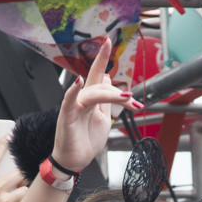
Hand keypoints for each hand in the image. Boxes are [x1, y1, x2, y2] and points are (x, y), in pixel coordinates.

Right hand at [52, 38, 140, 173]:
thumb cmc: (85, 141)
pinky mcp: (67, 117)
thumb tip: (107, 79)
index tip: (109, 40)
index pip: (97, 73)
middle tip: (134, 104)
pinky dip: (73, 91)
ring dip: (111, 95)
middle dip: (120, 94)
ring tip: (127, 99)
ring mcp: (74, 107)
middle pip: (101, 85)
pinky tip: (79, 82)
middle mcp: (81, 99)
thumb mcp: (103, 118)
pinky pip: (69, 101)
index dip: (102, 57)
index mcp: (91, 99)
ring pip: (93, 93)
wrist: (75, 161)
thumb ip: (106, 101)